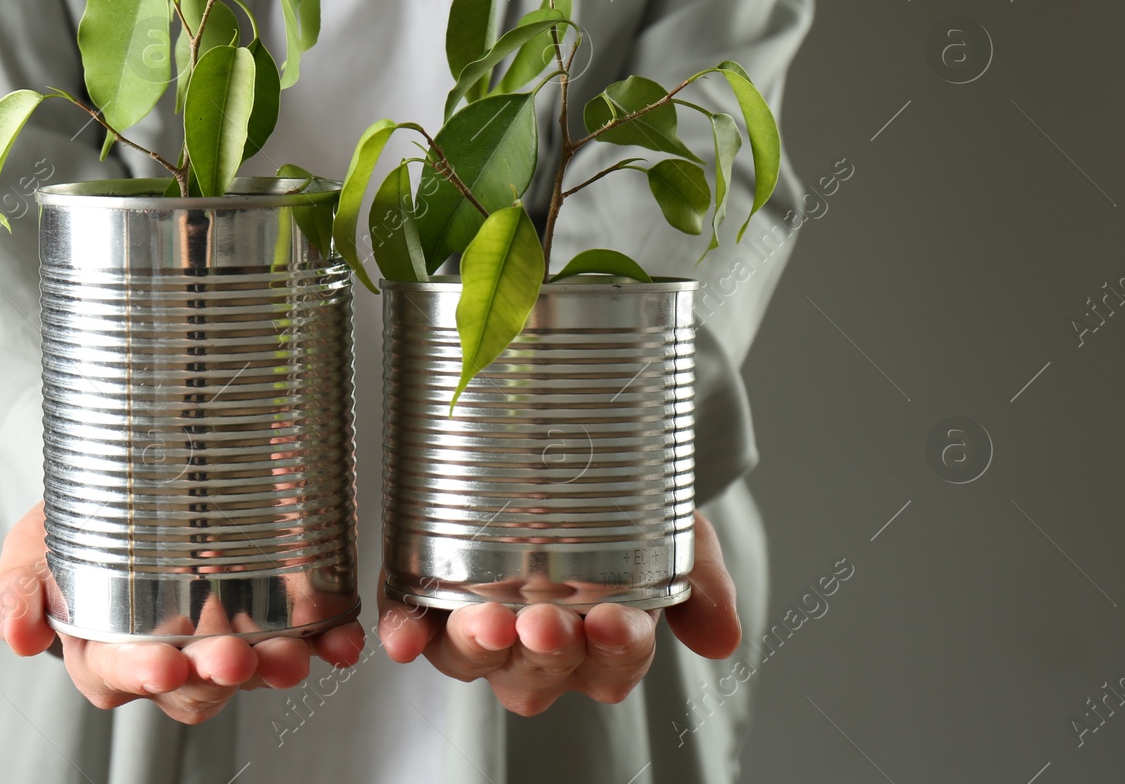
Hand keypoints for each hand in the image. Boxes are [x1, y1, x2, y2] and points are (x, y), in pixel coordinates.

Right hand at [0, 502, 365, 723]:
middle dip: (220, 675)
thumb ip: (17, 589)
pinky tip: (343, 638)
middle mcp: (165, 657)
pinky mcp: (264, 616)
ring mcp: (218, 641)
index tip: (167, 665)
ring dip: (277, 666)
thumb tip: (16, 633)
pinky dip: (325, 641)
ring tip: (299, 651)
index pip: (120, 676)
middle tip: (239, 658)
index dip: (144, 675)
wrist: (113, 488)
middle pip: (195, 685)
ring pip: (250, 671)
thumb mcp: (29, 552)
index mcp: (103, 651)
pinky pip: (298, 639)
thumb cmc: (67, 532)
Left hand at [377, 510, 740, 715]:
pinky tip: (401, 637)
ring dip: (476, 646)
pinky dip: (404, 632)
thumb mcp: (672, 532)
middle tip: (546, 622)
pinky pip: (412, 625)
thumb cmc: (622, 509)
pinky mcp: (428, 597)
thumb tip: (723, 638)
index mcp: (600, 643)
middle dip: (542, 651)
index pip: (613, 664)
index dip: (614, 650)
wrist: (572, 453)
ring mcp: (480, 628)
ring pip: (474, 658)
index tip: (615, 621)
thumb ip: (698, 578)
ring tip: (485, 622)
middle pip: (538, 672)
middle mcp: (538, 649)